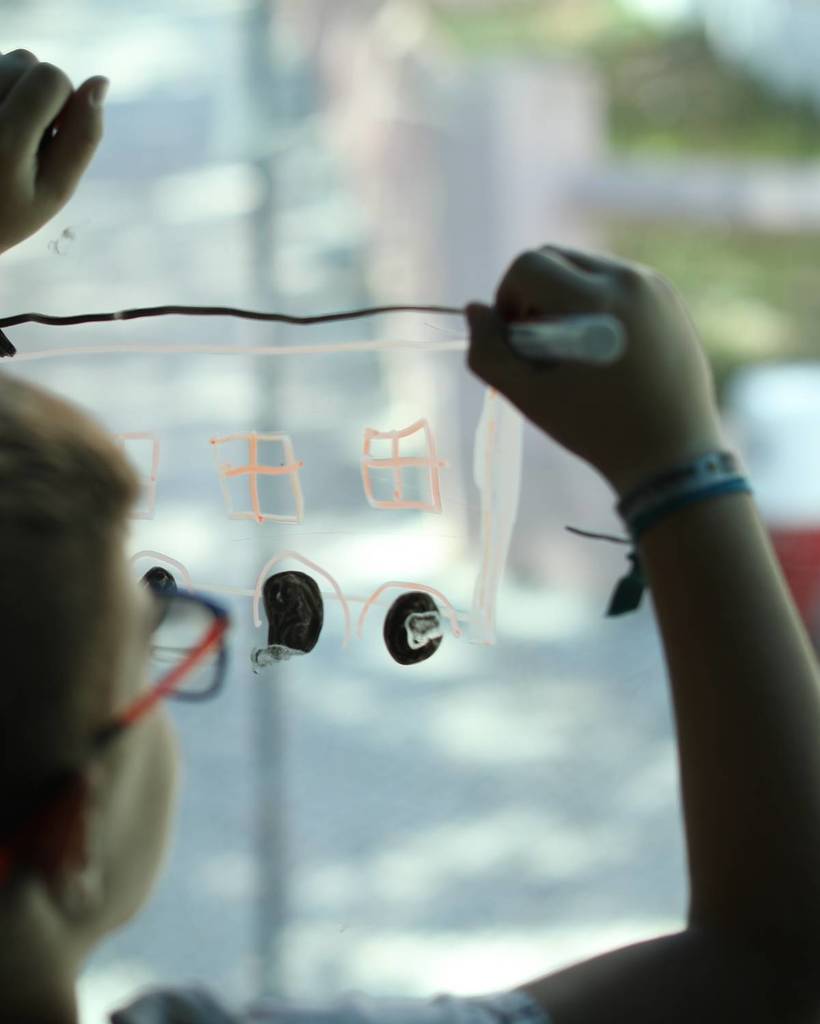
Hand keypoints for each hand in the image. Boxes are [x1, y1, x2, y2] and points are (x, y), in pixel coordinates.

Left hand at [0, 49, 107, 254]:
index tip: (54, 136)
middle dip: (38, 93)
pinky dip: (2, 89)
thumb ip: (83, 138)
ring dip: (16, 87)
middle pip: (26, 61)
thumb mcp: (56, 188)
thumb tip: (101, 81)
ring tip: (7, 128)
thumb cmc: (10, 211)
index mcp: (6, 139)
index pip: (51, 77)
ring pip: (6, 60)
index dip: (65, 101)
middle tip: (27, 137)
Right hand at [465, 245, 727, 497]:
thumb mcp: (528, 396)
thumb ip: (488, 352)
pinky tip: (601, 351)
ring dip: (564, 298)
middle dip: (534, 295)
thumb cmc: (594, 429)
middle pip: (555, 256)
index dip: (507, 297)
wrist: (670, 454)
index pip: (528, 265)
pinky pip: (615, 280)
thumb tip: (474, 309)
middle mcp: (630, 279)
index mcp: (596, 300)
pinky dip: (595, 303)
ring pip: (584, 266)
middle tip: (541, 346)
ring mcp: (654, 285)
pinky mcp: (668, 297)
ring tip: (572, 351)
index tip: (516, 338)